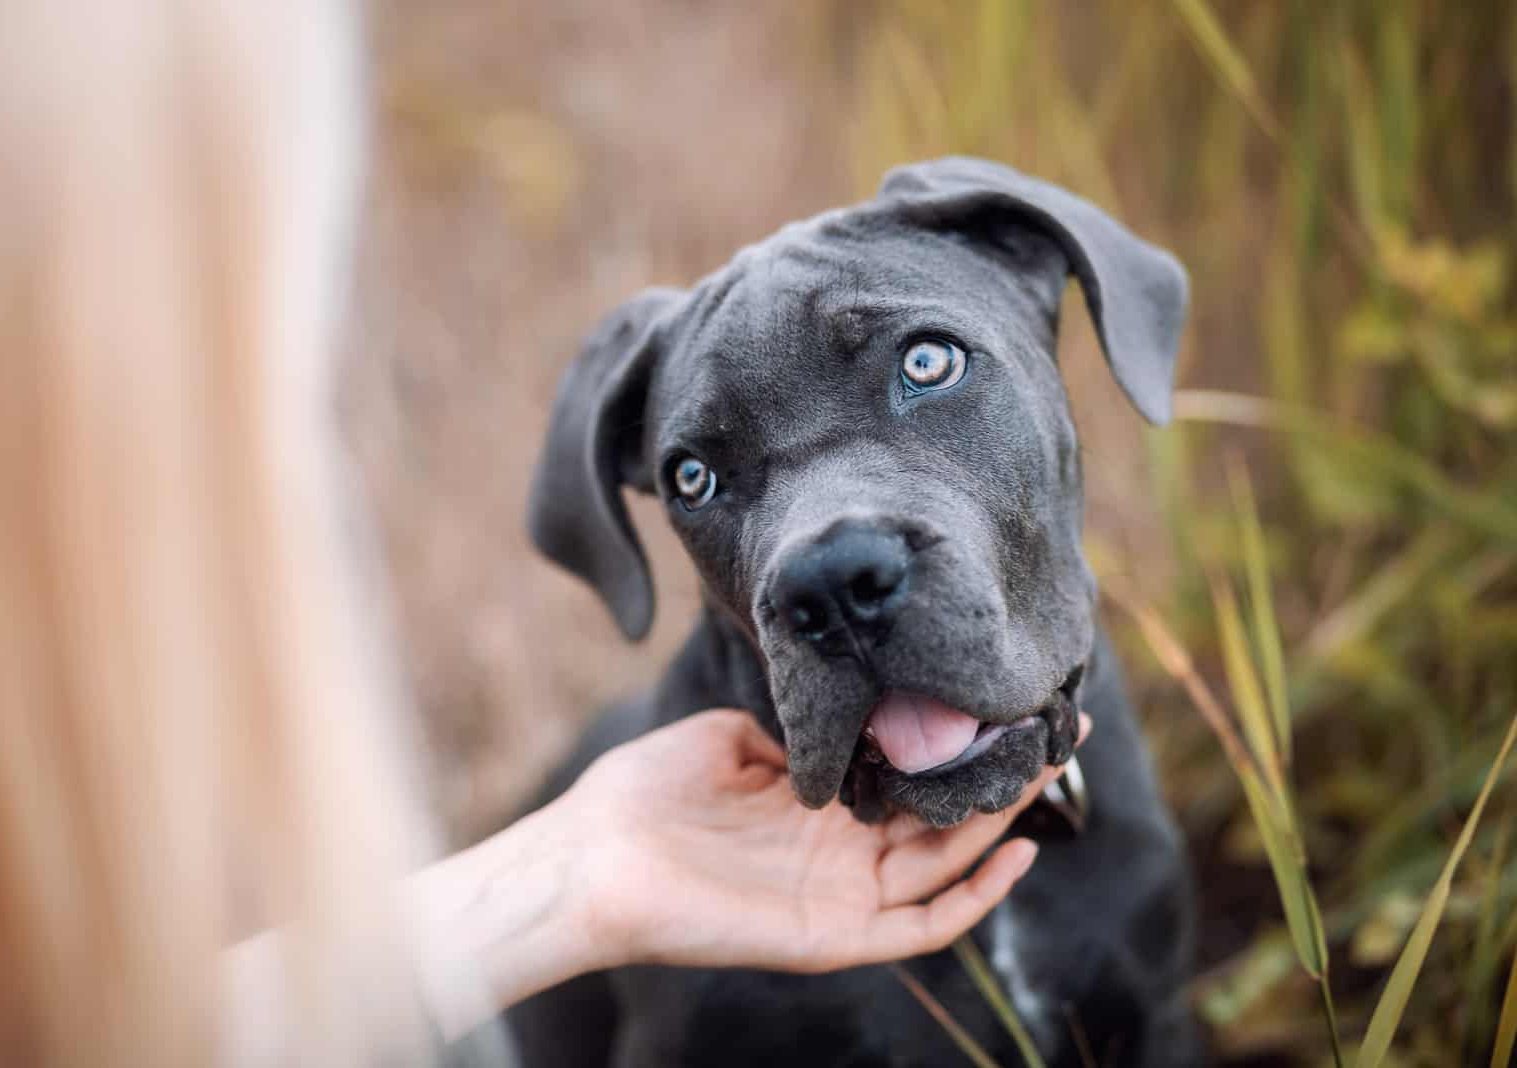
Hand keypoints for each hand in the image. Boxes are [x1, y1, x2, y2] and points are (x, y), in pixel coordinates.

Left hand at [561, 708, 1086, 973]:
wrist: (590, 859)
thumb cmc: (638, 798)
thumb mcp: (717, 740)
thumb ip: (779, 732)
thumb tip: (819, 720)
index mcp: (813, 811)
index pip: (907, 782)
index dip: (955, 748)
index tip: (1000, 700)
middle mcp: (837, 855)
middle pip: (944, 820)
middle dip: (1004, 777)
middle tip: (1061, 728)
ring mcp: (841, 896)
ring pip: (948, 864)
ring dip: (1004, 820)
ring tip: (1051, 765)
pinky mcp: (835, 935)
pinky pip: (925, 924)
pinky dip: (977, 894)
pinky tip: (1018, 847)